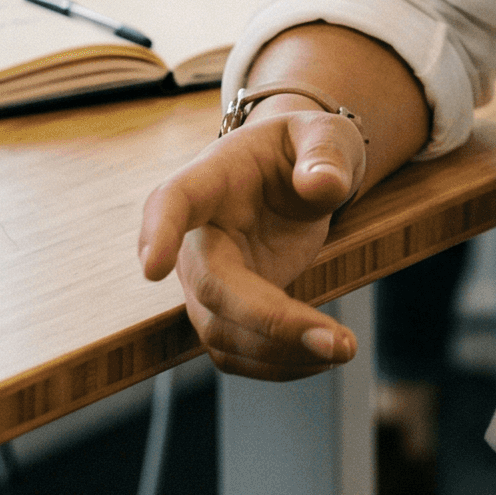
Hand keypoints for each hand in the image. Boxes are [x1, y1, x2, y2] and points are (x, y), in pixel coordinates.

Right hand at [138, 109, 366, 380]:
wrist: (297, 171)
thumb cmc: (303, 146)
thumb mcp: (324, 132)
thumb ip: (325, 152)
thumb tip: (323, 185)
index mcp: (211, 178)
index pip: (172, 201)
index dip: (159, 232)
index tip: (152, 268)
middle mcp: (197, 235)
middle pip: (210, 286)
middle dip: (268, 320)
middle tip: (336, 341)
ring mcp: (207, 278)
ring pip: (221, 332)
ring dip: (280, 351)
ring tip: (343, 347)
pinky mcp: (225, 311)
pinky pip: (237, 351)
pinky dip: (280, 362)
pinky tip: (324, 352)